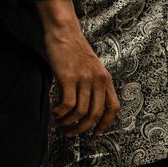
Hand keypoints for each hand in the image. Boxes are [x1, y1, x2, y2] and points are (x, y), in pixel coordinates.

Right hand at [36, 0, 119, 135]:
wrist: (65, 32)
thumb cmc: (75, 51)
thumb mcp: (92, 69)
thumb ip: (93, 85)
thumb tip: (86, 107)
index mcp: (106, 79)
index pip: (113, 107)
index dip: (105, 123)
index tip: (95, 133)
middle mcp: (98, 80)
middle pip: (95, 114)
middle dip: (82, 128)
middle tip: (70, 133)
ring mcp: (84, 79)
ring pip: (80, 112)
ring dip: (67, 122)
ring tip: (58, 124)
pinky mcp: (69, 77)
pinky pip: (67, 104)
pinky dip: (60, 114)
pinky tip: (54, 113)